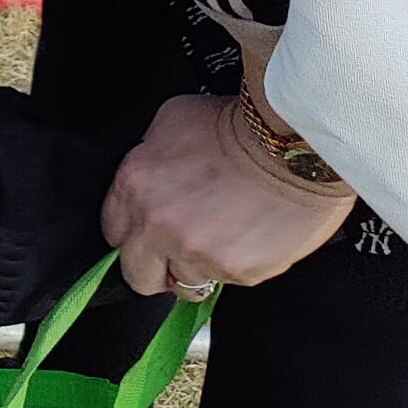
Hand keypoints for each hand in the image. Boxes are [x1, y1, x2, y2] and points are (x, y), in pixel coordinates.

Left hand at [103, 94, 355, 297]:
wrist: (296, 144)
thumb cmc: (239, 126)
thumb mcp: (173, 123)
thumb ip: (149, 158)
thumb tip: (150, 177)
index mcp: (135, 186)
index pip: (112, 232)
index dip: (133, 233)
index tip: (147, 232)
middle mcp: (158, 226)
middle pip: (137, 274)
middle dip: (153, 266)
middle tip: (176, 251)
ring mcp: (196, 253)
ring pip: (184, 284)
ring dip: (195, 268)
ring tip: (220, 241)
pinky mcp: (236, 272)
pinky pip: (226, 282)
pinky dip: (234, 265)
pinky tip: (248, 237)